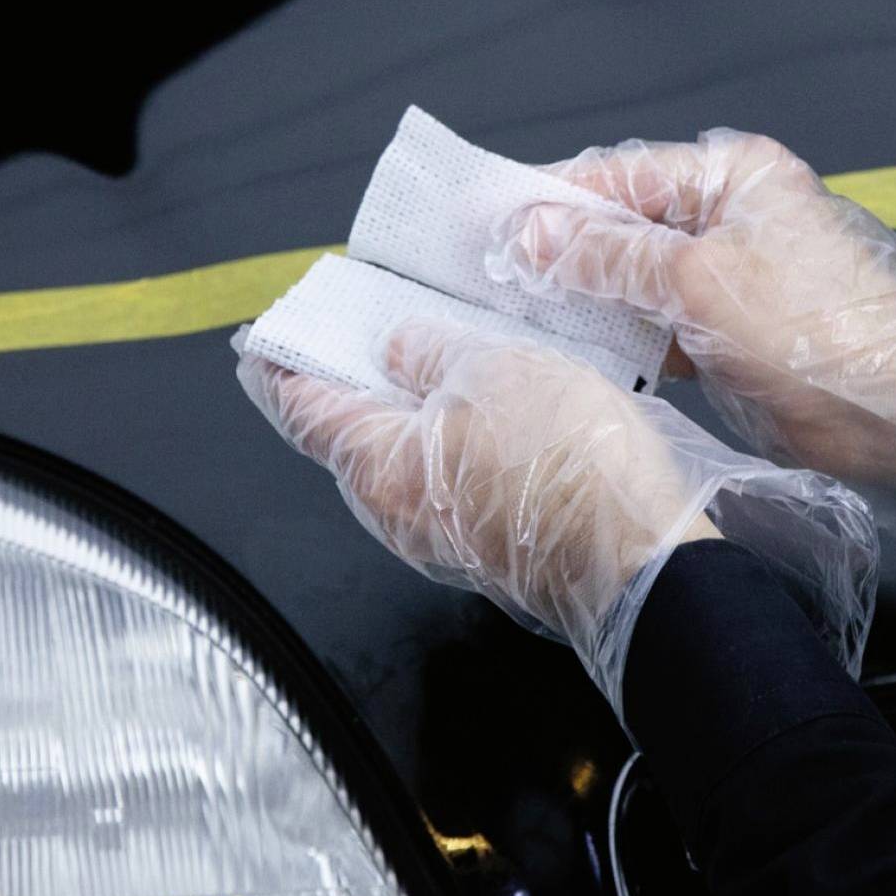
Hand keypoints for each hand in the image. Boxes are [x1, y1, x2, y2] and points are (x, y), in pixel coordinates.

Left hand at [239, 318, 719, 689]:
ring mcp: (440, 538)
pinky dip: (443, 438)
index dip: (277, 369)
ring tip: (418, 359)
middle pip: (347, 441)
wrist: (637, 556)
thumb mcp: (494, 369)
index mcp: (377, 467)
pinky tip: (477, 406)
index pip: (302, 411)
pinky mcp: (486, 546)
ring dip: (400, 411)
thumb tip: (397, 346)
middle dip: (340, 388)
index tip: (258, 344)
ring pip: (400, 462)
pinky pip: (443, 481)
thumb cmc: (561, 463)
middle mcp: (394, 514)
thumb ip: (433, 351)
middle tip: (339, 338)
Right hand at [489, 132, 895, 486]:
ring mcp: (728, 274)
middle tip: (494, 271)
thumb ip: (610, 255)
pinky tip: (575, 348)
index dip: (555, 198)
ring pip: (635, 277)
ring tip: (520, 311)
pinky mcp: (725, 330)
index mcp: (734, 176)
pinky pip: (655, 321)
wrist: (894, 411)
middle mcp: (730, 215)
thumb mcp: (699, 282)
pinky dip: (620, 334)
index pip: (623, 174)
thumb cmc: (819, 331)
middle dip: (565, 250)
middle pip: (625, 224)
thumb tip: (534, 233)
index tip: (494, 222)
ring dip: (587, 296)